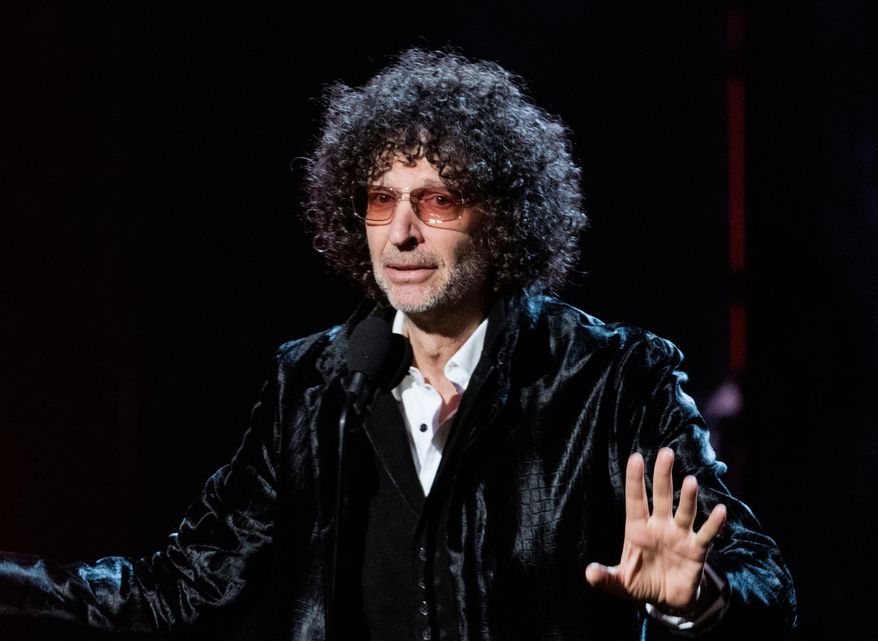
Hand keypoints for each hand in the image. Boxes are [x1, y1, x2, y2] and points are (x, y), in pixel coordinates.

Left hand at [585, 447, 725, 614]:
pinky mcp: (697, 550)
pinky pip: (707, 534)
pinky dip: (714, 524)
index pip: (635, 500)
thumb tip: (589, 573)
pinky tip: (720, 511)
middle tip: (666, 453)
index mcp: (637, 529)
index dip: (635, 480)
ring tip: (690, 481)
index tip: (635, 458)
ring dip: (688, 497)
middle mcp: (660, 526)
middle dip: (663, 476)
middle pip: (661, 496)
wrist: (667, 601)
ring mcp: (679, 536)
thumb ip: (606, 578)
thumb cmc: (641, 584)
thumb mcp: (620, 583)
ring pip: (685, 511)